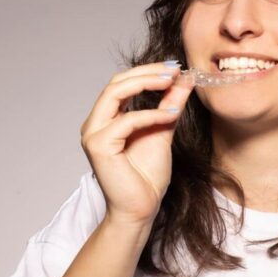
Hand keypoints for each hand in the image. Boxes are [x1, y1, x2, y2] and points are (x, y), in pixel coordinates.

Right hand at [80, 61, 195, 225]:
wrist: (141, 209)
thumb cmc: (147, 177)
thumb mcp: (163, 131)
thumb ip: (170, 105)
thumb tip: (185, 80)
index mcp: (106, 119)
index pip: (122, 83)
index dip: (147, 71)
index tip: (175, 67)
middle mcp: (95, 123)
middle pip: (116, 83)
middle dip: (147, 72)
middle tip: (174, 70)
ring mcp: (93, 134)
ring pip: (115, 93)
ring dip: (146, 84)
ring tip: (173, 82)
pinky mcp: (98, 146)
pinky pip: (126, 121)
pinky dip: (150, 114)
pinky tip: (171, 114)